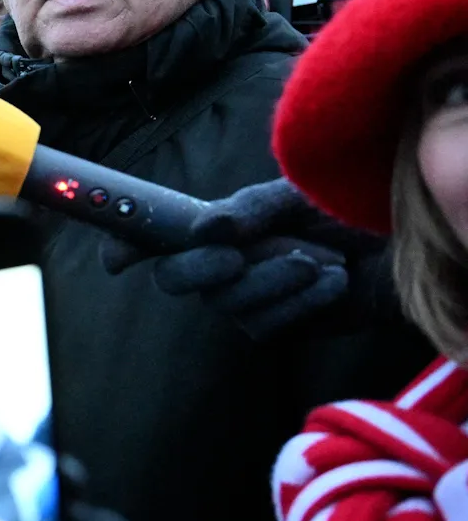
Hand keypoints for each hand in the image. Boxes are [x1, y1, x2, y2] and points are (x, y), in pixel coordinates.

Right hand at [99, 177, 379, 340]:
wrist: (404, 244)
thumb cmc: (346, 211)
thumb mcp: (294, 194)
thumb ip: (248, 209)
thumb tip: (205, 229)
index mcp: (211, 222)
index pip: (150, 232)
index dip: (123, 242)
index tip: (115, 257)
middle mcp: (217, 261)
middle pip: (173, 278)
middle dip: (199, 268)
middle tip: (233, 255)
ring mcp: (243, 297)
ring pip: (226, 303)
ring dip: (271, 280)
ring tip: (317, 259)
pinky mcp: (276, 326)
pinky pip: (266, 324)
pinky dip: (300, 301)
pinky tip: (331, 281)